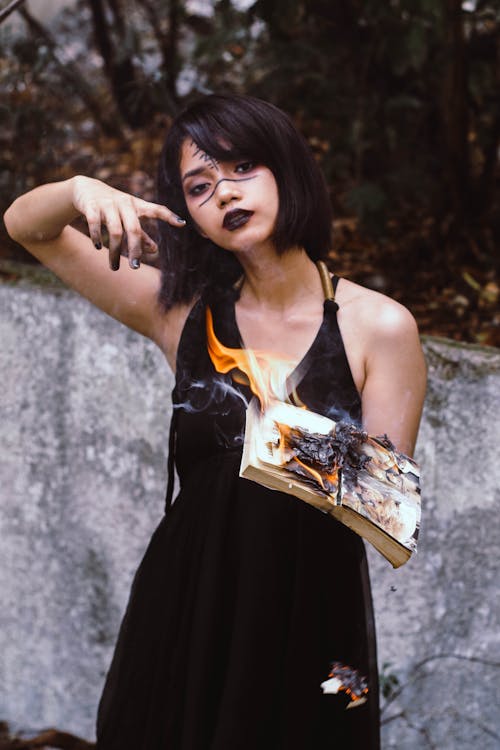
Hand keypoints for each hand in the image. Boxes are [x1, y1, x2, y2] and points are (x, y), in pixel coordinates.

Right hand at [71, 175, 185, 270]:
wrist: (86, 188)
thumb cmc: (113, 206)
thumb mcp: (128, 217)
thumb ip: (141, 234)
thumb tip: (155, 251)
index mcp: (136, 205)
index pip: (156, 209)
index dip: (169, 216)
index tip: (182, 224)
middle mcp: (124, 204)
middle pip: (134, 228)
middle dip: (135, 248)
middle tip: (135, 267)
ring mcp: (107, 204)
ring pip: (115, 230)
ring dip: (115, 251)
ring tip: (114, 267)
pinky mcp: (91, 206)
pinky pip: (95, 223)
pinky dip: (97, 236)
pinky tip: (98, 247)